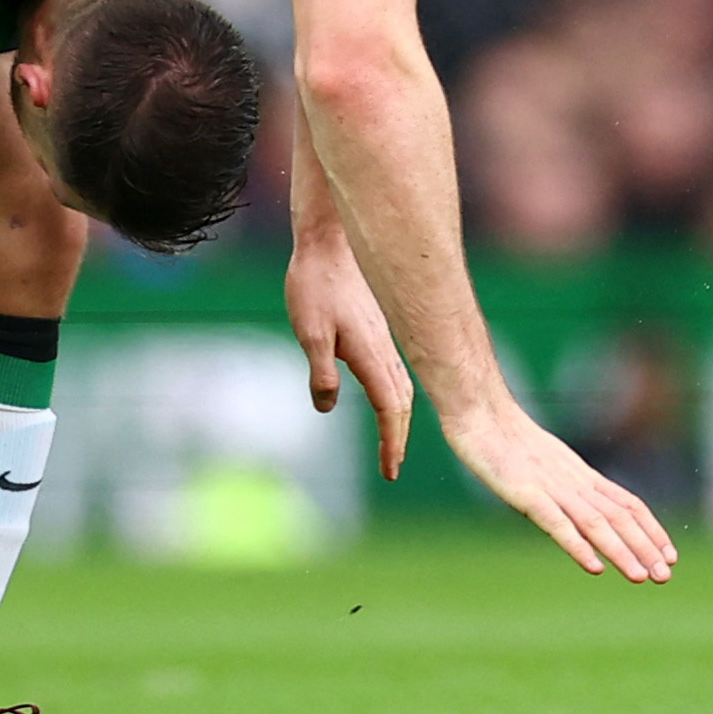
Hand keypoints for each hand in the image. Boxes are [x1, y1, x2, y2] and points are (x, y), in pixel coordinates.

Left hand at [285, 233, 411, 481]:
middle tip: (392, 466)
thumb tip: (326, 407)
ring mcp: (383, 339)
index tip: (389, 471)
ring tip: (391, 442)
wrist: (328, 242)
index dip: (391, 443)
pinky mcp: (376, 330)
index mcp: (371, 355)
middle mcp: (384, 350)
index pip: (390, 411)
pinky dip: (393, 394)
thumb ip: (321, 372)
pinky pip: (393, 371)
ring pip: (400, 386)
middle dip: (399, 437)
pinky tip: (382, 397)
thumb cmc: (315, 284)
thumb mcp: (310, 332)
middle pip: (401, 403)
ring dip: (397, 417)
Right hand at [447, 398, 679, 582]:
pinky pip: (557, 523)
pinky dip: (578, 546)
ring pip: (595, 523)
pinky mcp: (525, 493)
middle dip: (644, 547)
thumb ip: (566, 483)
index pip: (627, 503)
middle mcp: (573, 482)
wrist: (479, 410)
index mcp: (580, 474)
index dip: (651, 529)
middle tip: (665, 576)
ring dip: (621, 551)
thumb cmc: (505, 436)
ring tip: (641, 576)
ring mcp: (551, 487)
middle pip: (618, 516)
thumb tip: (583, 507)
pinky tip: (594, 567)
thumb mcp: (546, 460)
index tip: (670, 555)